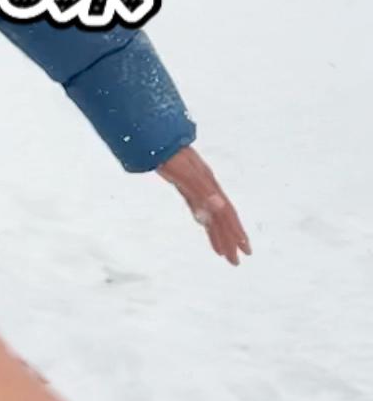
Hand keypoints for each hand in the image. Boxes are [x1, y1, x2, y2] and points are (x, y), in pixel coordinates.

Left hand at [157, 146, 250, 264]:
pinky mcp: (186, 184)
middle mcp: (206, 187)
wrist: (156, 138)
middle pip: (222, 217)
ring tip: (223, 252)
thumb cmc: (170, 155)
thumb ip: (202, 190)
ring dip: (218, 233)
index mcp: (209, 186)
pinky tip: (205, 225)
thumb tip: (220, 207)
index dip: (235, 232)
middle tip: (235, 262)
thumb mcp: (184, 173)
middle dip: (230, 239)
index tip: (243, 251)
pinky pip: (199, 206)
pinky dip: (204, 220)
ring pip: (211, 214)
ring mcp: (197, 186)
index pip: (226, 214)